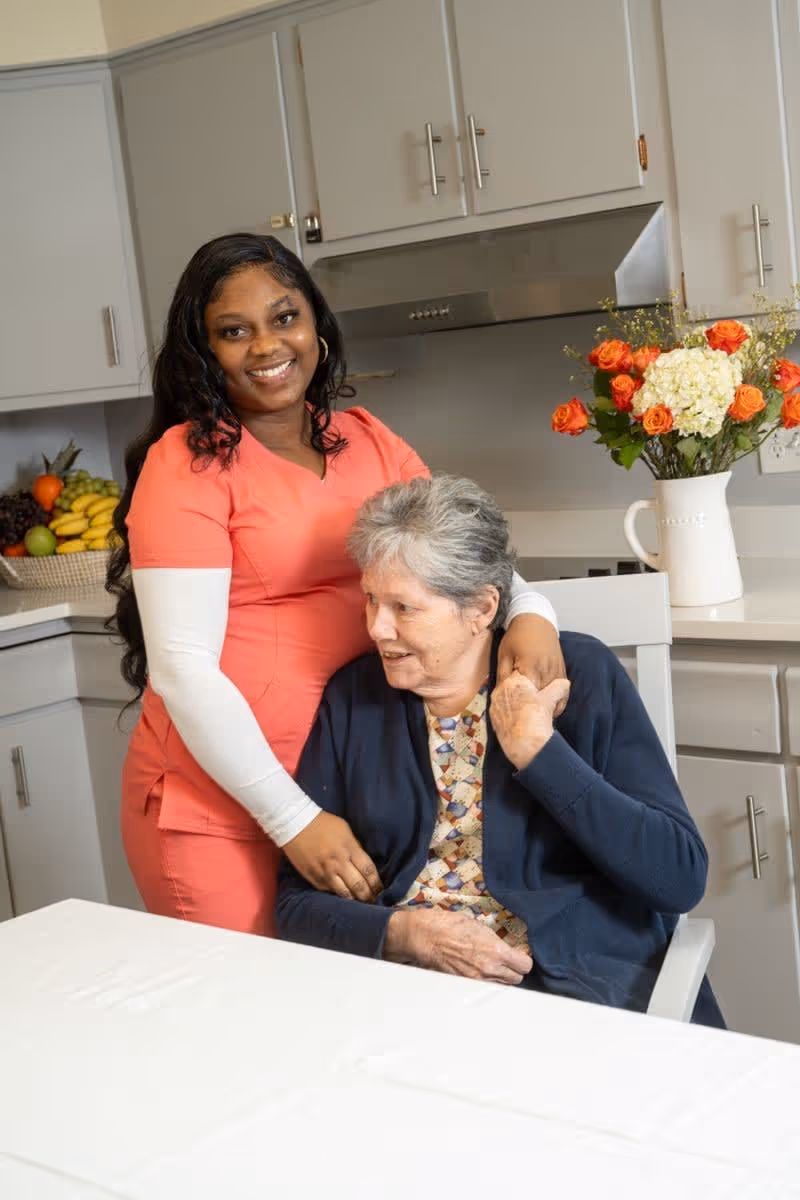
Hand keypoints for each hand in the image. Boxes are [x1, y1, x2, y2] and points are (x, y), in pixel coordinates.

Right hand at [283, 812, 381, 901]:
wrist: (295, 824)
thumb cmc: (323, 823)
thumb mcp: (345, 830)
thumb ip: (355, 847)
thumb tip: (362, 863)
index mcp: (349, 848)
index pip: (368, 871)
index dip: (376, 883)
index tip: (380, 889)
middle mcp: (338, 862)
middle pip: (358, 886)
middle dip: (368, 896)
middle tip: (373, 901)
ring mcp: (325, 871)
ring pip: (344, 893)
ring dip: (354, 900)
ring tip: (360, 904)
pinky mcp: (313, 877)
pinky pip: (329, 890)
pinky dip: (338, 894)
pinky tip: (343, 897)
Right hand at [385, 908, 532, 985]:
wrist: (427, 937)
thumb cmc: (452, 925)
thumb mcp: (481, 927)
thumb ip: (498, 941)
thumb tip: (510, 949)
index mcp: (497, 952)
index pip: (525, 965)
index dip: (524, 959)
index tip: (520, 954)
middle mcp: (490, 969)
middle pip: (517, 979)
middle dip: (515, 969)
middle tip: (508, 959)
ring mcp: (478, 980)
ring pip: (503, 985)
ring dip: (503, 976)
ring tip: (494, 964)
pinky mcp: (467, 984)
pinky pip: (487, 987)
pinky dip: (489, 981)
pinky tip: (482, 969)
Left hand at [490, 670, 570, 770]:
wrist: (525, 744)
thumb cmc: (537, 719)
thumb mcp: (550, 700)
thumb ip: (558, 687)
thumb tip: (565, 682)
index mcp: (513, 681)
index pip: (521, 674)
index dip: (531, 682)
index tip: (537, 689)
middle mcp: (500, 690)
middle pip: (512, 687)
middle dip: (522, 692)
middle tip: (533, 702)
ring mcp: (495, 704)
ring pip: (506, 699)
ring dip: (515, 703)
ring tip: (527, 713)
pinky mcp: (492, 718)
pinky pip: (502, 711)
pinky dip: (509, 714)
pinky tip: (519, 720)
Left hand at [497, 614, 567, 716]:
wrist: (536, 620)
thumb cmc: (516, 637)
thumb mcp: (504, 655)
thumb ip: (503, 676)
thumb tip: (501, 697)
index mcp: (530, 667)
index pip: (528, 696)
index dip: (522, 709)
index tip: (516, 719)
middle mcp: (547, 671)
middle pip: (542, 701)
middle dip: (534, 712)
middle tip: (525, 724)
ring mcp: (558, 672)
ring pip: (555, 699)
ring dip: (547, 709)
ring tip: (536, 719)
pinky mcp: (563, 672)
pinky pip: (563, 693)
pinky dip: (556, 702)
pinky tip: (546, 708)